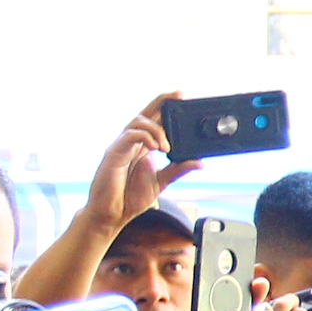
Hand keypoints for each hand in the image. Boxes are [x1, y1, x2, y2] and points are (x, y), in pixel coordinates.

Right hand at [83, 93, 199, 232]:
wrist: (112, 215)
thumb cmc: (130, 198)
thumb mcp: (161, 182)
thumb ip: (178, 170)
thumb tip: (199, 162)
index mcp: (142, 146)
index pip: (154, 120)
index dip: (165, 106)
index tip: (181, 97)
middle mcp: (131, 143)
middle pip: (145, 113)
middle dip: (161, 101)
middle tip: (178, 95)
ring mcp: (121, 146)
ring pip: (137, 122)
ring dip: (156, 128)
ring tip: (167, 146)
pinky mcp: (113, 154)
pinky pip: (129, 136)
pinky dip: (145, 137)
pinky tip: (156, 147)